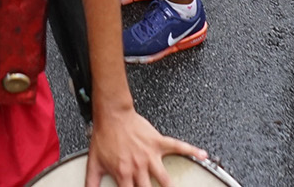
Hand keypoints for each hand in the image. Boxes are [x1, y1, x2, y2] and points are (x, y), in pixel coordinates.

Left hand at [86, 104, 202, 186]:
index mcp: (123, 174)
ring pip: (164, 178)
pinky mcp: (158, 142)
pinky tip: (202, 155)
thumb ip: (91, 182)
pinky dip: (191, 150)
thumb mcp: (94, 162)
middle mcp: (139, 167)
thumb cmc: (104, 136)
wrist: (112, 114)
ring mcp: (150, 155)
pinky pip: (178, 146)